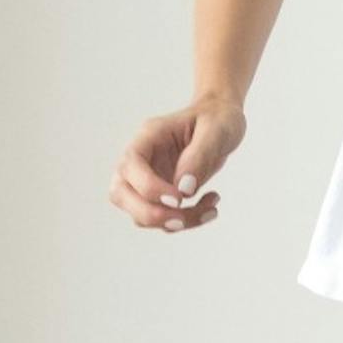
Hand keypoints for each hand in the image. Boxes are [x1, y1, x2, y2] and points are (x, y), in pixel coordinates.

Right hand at [113, 97, 243, 232]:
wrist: (222, 121)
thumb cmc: (217, 119)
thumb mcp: (216, 131)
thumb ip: (199, 157)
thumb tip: (184, 190)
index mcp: (148, 137)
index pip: (131, 165)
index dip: (149, 187)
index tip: (179, 199)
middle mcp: (141, 159)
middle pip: (120, 194)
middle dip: (150, 214)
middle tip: (184, 218)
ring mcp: (147, 179)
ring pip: (140, 213)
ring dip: (173, 222)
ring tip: (211, 208)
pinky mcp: (160, 195)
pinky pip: (162, 218)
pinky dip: (186, 221)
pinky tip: (210, 206)